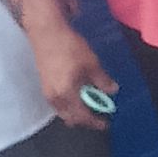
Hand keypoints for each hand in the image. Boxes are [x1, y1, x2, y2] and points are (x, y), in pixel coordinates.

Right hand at [24, 20, 114, 135]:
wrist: (46, 33)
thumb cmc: (69, 46)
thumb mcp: (90, 62)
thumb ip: (102, 79)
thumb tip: (112, 91)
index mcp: (67, 94)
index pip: (82, 116)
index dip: (95, 122)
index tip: (106, 123)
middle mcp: (55, 98)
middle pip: (70, 118)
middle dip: (85, 120)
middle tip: (97, 116)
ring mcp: (47, 93)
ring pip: (63, 112)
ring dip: (76, 113)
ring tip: (89, 106)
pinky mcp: (44, 86)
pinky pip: (58, 104)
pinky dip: (68, 105)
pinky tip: (77, 96)